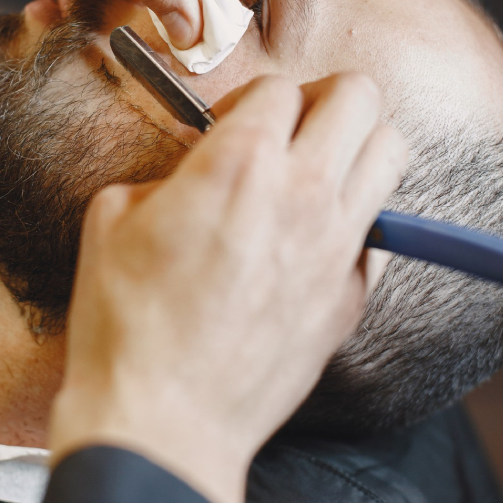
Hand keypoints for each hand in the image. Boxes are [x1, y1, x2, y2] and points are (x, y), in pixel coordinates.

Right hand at [49, 73, 406, 502]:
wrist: (163, 416)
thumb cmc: (127, 320)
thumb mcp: (112, 217)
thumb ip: (164, 175)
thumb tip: (190, 171)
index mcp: (237, 163)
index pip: (280, 86)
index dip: (251, 98)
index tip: (231, 123)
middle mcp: (301, 192)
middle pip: (358, 97)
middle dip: (325, 97)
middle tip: (293, 123)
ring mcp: (336, 244)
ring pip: (390, 151)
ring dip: (357, 144)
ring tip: (318, 166)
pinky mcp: (350, 294)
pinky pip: (377, 228)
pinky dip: (352, 214)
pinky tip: (311, 236)